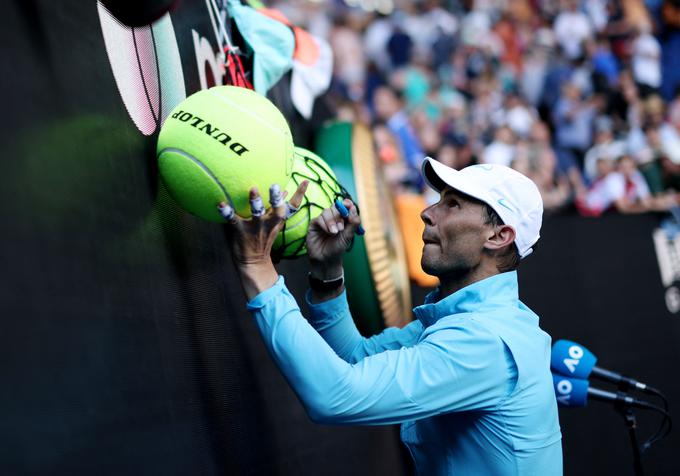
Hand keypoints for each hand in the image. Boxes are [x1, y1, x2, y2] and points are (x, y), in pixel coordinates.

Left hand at [220, 181, 307, 297]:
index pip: (293, 206)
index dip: (300, 194)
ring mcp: (255, 227)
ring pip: (257, 213)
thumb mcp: (275, 224)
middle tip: (275, 186)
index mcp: (278, 220)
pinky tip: (221, 204)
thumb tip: (285, 191)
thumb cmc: (263, 238)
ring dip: (255, 201)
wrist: (254, 262)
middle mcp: (269, 222)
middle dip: (276, 198)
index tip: (305, 181)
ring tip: (253, 190)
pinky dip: (226, 212)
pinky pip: (233, 220)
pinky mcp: (241, 231)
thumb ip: (277, 208)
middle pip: (277, 209)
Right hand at [306, 198, 360, 273]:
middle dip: (339, 215)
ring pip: (326, 211)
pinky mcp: (314, 224)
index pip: (345, 206)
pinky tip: (328, 232)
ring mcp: (323, 220)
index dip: (347, 204)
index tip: (349, 205)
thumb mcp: (348, 236)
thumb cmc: (338, 248)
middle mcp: (333, 218)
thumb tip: (354, 208)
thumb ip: (353, 223)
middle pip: (336, 207)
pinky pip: (319, 218)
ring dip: (332, 221)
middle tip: (341, 228)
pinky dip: (325, 224)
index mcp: (343, 219)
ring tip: (334, 233)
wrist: (326, 259)